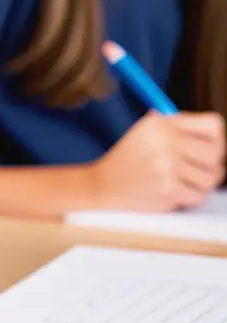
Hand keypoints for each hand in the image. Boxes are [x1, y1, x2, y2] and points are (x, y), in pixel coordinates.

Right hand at [91, 110, 225, 210]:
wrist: (106, 184)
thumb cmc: (131, 159)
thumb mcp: (147, 132)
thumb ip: (179, 130)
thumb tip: (216, 137)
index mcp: (161, 123)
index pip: (213, 125)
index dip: (216, 139)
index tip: (206, 149)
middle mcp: (165, 140)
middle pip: (215, 154)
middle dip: (208, 166)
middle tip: (192, 171)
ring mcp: (168, 165)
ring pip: (211, 179)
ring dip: (198, 185)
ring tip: (179, 182)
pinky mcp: (169, 189)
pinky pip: (199, 197)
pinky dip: (188, 198)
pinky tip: (171, 192)